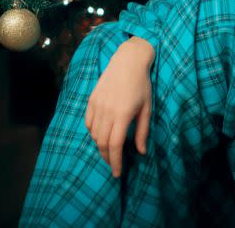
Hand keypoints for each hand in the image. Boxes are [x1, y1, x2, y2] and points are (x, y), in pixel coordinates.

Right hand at [84, 38, 153, 177]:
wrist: (127, 61)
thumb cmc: (141, 85)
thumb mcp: (146, 109)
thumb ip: (142, 131)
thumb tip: (142, 152)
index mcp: (122, 114)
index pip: (114, 145)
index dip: (115, 161)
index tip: (117, 173)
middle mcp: (107, 111)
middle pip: (101, 142)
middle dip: (107, 157)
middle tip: (114, 165)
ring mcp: (97, 104)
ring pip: (93, 133)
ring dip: (100, 145)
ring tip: (109, 150)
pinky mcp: (91, 99)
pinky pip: (88, 122)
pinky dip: (93, 132)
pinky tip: (100, 135)